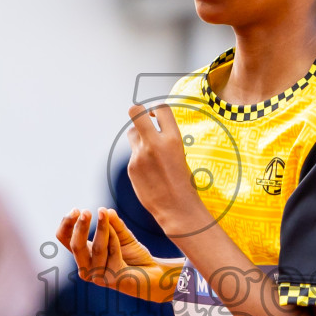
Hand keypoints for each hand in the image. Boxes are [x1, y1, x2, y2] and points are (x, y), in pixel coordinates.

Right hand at [57, 207, 128, 288]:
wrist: (152, 273)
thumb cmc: (134, 255)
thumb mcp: (122, 235)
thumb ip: (114, 224)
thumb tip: (106, 210)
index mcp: (84, 254)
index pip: (65, 239)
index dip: (66, 224)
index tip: (76, 210)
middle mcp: (86, 267)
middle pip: (75, 246)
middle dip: (80, 227)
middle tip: (86, 211)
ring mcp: (97, 276)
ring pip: (96, 248)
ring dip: (102, 229)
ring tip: (104, 213)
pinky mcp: (111, 279)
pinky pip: (112, 253)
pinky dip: (115, 240)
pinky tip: (119, 235)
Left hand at [125, 103, 207, 237]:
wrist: (176, 208)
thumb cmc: (183, 181)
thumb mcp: (180, 153)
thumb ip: (165, 138)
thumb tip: (152, 123)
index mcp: (173, 138)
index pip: (160, 108)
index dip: (156, 110)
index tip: (156, 116)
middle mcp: (154, 144)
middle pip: (135, 112)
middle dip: (137, 112)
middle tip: (142, 119)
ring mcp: (140, 155)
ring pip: (132, 133)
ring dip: (138, 136)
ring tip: (149, 150)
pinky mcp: (132, 167)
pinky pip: (133, 154)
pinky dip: (139, 158)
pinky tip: (149, 172)